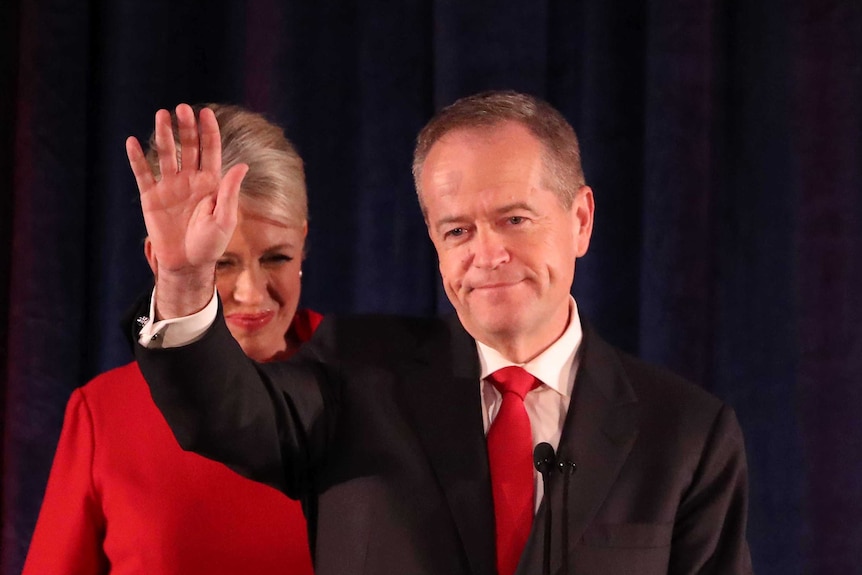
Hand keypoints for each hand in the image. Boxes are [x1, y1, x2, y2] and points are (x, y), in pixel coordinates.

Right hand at [126, 104, 247, 316]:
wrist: (187, 265)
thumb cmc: (210, 245)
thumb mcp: (225, 220)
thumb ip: (229, 192)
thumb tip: (242, 166)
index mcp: (211, 183)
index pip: (211, 151)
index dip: (209, 132)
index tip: (206, 113)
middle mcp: (190, 180)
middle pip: (188, 147)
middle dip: (186, 128)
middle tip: (182, 109)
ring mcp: (170, 187)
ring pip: (167, 155)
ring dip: (164, 135)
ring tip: (161, 115)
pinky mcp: (151, 197)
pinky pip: (143, 174)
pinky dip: (137, 158)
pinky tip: (132, 141)